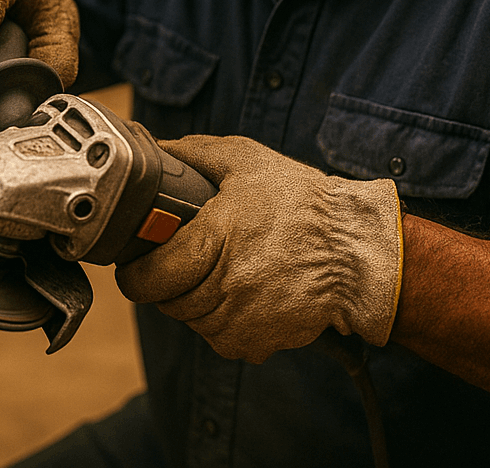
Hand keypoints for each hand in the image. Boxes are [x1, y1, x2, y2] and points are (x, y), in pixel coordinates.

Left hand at [116, 135, 401, 362]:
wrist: (354, 250)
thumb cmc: (301, 203)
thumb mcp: (245, 161)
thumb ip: (194, 153)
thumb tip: (154, 145)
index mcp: (213, 240)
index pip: (148, 276)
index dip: (135, 271)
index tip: (135, 260)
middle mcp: (223, 286)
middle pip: (165, 301)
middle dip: (165, 281)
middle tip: (180, 259)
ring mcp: (239, 320)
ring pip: (190, 320)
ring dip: (193, 300)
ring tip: (216, 270)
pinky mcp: (256, 343)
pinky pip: (218, 338)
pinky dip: (220, 320)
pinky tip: (239, 291)